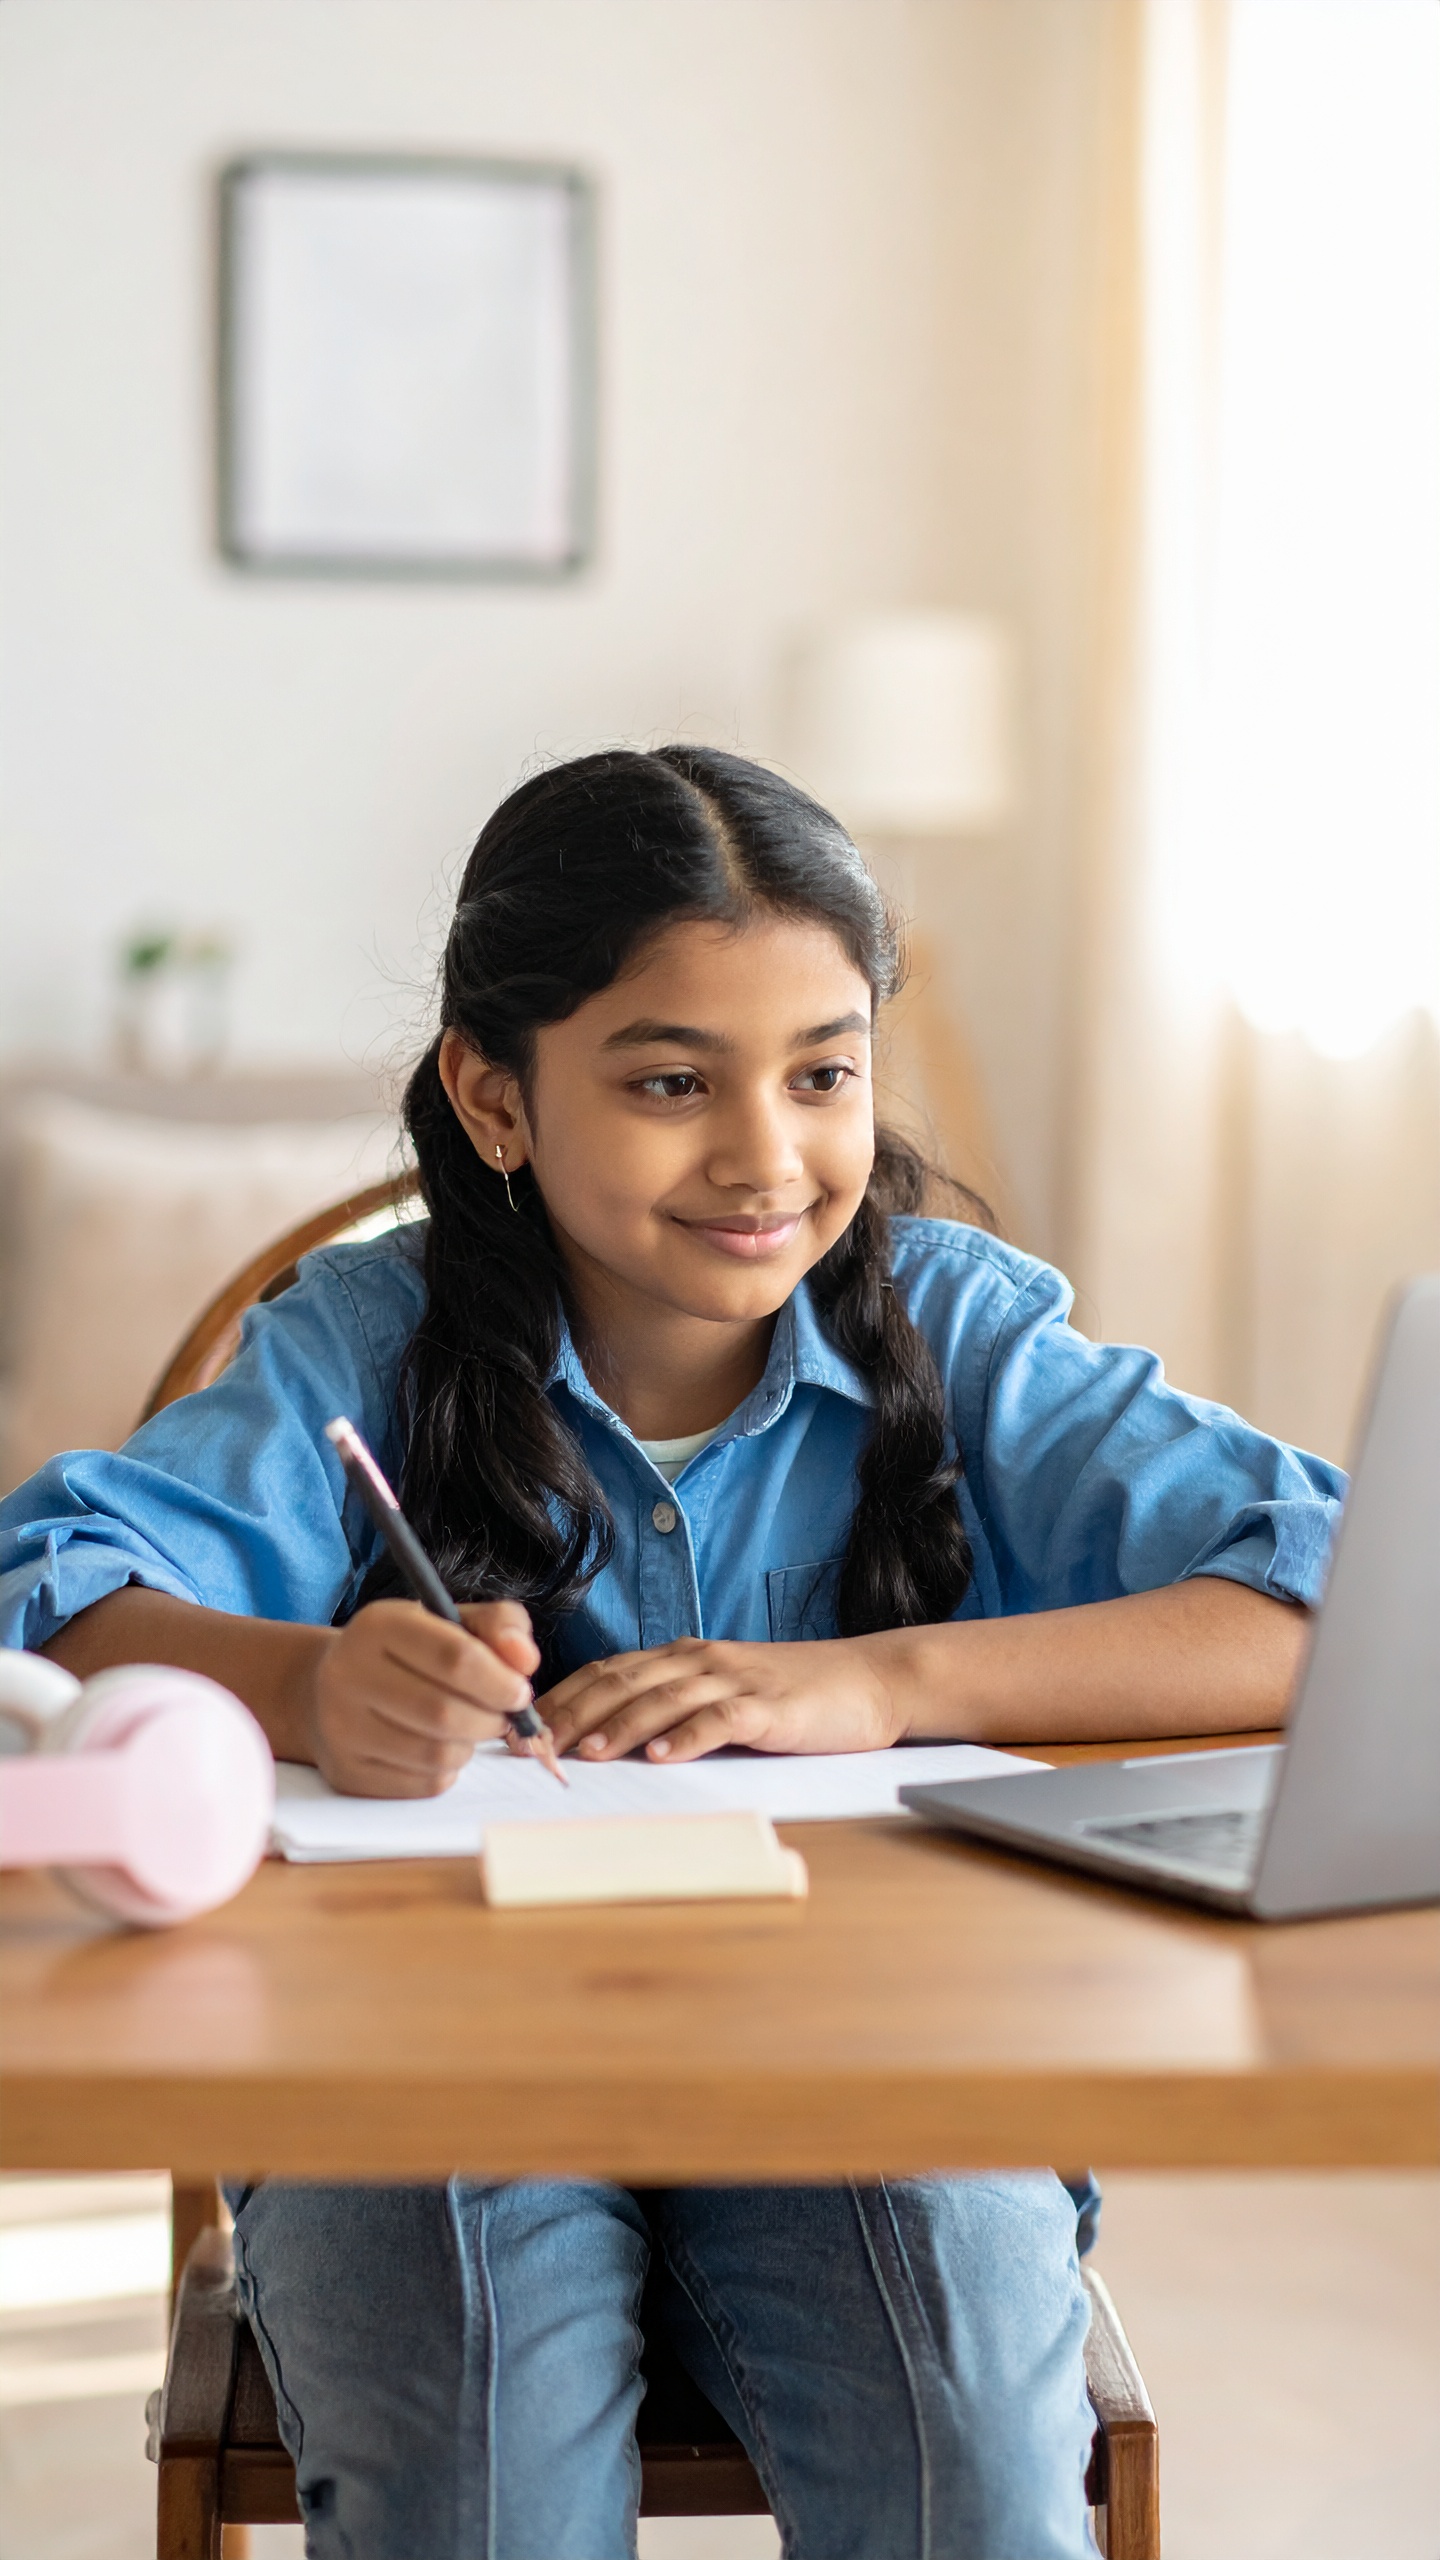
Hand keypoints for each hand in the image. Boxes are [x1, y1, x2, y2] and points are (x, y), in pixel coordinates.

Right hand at [307, 1599, 540, 1796]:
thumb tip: (525, 1661)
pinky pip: (423, 1784)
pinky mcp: (347, 1771)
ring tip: (468, 1729)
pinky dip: (448, 1771)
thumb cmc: (410, 1653)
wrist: (335, 1688)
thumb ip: (500, 1626)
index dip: (499, 1681)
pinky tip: (439, 1747)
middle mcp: (348, 1674)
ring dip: (470, 1746)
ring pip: (437, 1754)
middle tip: (501, 1716)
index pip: (454, 1658)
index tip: (519, 1691)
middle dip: (491, 1719)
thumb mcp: (452, 1621)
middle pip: (445, 1713)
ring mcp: (341, 1727)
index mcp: (379, 1625)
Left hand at [542, 1635, 902, 1764]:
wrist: (870, 1681)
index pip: (609, 1671)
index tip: (523, 1728)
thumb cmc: (794, 1695)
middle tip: (534, 1747)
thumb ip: (676, 1703)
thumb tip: (611, 1737)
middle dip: (574, 1714)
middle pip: (624, 1681)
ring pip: (665, 1698)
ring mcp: (737, 1680)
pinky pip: (721, 1719)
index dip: (563, 1697)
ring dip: (620, 1726)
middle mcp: (703, 1660)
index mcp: (685, 1655)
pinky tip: (661, 1756)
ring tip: (584, 1753)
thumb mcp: (725, 1690)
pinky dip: (687, 1737)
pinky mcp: (770, 1708)